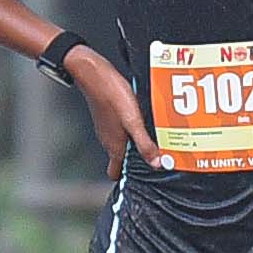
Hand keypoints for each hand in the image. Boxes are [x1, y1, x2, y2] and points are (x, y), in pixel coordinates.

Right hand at [67, 50, 160, 176]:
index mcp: (114, 147)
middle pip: (120, 160)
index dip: (127, 177)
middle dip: (137, 161)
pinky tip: (142, 120)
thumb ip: (144, 143)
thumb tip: (157, 163)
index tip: (143, 176)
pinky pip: (121, 131)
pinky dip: (132, 130)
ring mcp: (107, 128)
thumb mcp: (133, 122)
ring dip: (136, 144)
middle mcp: (108, 140)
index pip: (115, 173)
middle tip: (156, 156)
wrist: (94, 75)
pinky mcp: (108, 117)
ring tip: (153, 138)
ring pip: (121, 144)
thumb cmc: (112, 96)